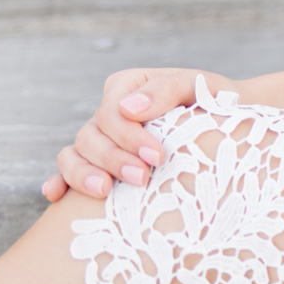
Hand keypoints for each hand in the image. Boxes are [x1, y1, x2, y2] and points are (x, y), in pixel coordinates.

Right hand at [42, 67, 233, 202]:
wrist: (227, 122)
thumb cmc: (212, 101)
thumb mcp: (196, 86)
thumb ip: (165, 90)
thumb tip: (128, 108)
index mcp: (126, 87)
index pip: (112, 113)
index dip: (129, 137)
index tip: (157, 157)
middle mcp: (107, 112)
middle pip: (90, 137)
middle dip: (114, 160)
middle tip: (142, 178)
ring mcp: (99, 139)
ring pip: (72, 155)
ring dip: (82, 175)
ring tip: (104, 192)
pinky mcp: (98, 163)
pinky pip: (66, 171)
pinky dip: (58, 182)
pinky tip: (56, 196)